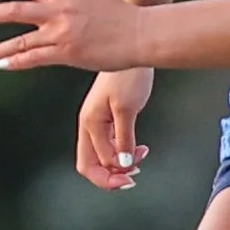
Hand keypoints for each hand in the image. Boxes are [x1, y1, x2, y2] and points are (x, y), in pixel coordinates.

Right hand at [75, 69, 153, 190]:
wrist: (133, 50)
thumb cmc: (128, 75)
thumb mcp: (127, 109)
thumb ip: (123, 139)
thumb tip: (121, 164)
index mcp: (89, 124)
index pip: (91, 164)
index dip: (108, 178)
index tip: (128, 180)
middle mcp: (89, 126)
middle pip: (92, 164)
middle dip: (111, 176)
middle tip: (133, 177)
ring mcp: (98, 122)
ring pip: (103, 156)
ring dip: (120, 164)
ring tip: (140, 158)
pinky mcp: (109, 118)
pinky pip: (112, 145)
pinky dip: (124, 152)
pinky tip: (139, 149)